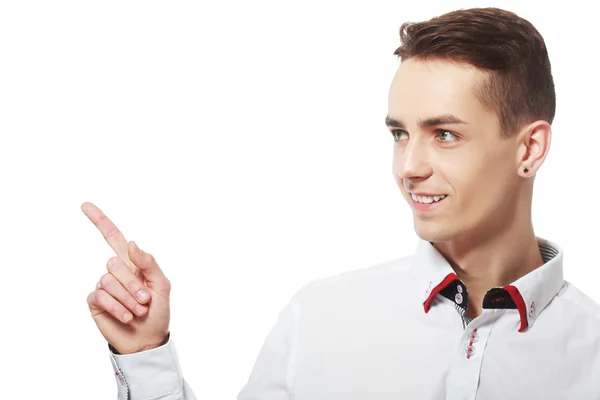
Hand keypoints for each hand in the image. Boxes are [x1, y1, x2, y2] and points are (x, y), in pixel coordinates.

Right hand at [82, 202, 170, 354]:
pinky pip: (101, 296)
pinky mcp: (95, 302)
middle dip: (132, 283)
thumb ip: (148, 262)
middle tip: (145, 300)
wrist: (148, 339)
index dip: (100, 220)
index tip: (85, 205)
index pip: (113, 237)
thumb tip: (130, 242)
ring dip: (127, 298)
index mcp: (132, 263)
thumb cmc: (158, 311)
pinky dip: (117, 307)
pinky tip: (127, 317)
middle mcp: (115, 271)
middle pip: (114, 263)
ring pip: (107, 280)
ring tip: (138, 310)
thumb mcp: (161, 284)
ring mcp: (104, 286)